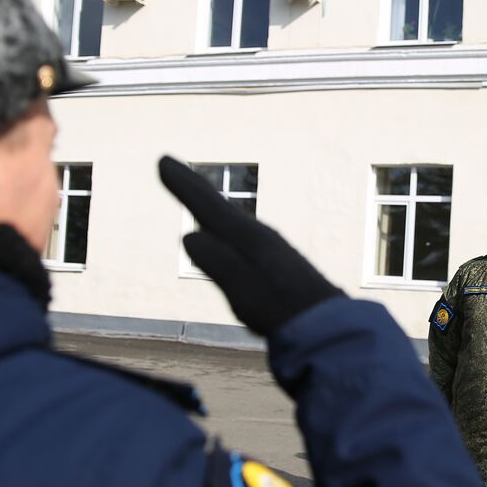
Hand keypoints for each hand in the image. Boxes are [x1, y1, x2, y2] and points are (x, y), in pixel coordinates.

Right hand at [159, 156, 341, 335]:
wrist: (325, 325)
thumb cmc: (280, 309)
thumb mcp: (243, 288)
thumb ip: (218, 262)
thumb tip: (190, 235)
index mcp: (248, 237)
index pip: (208, 205)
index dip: (184, 185)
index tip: (162, 161)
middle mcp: (259, 235)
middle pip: (218, 206)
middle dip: (193, 189)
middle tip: (170, 168)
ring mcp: (270, 249)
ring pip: (230, 220)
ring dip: (209, 206)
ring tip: (194, 196)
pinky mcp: (275, 264)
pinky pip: (239, 236)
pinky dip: (224, 227)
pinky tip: (226, 237)